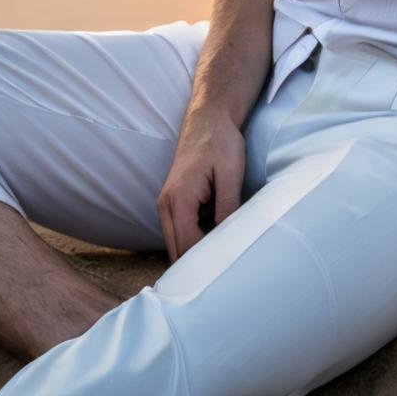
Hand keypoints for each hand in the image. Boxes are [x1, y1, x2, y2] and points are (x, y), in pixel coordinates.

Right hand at [157, 106, 245, 262]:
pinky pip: (180, 233)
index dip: (205, 264)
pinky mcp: (174, 204)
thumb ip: (227, 207)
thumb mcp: (230, 174)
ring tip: (221, 262)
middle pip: (177, 252)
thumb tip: (227, 240)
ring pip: (177, 244)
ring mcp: (167, 205)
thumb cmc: (220, 142)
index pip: (187, 247)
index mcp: (178, 200)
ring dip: (195, 254)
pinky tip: (215, 241)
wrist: (208, 118)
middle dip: (197, 267)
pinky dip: (194, 241)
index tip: (226, 273)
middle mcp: (166, 206)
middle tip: (224, 278)